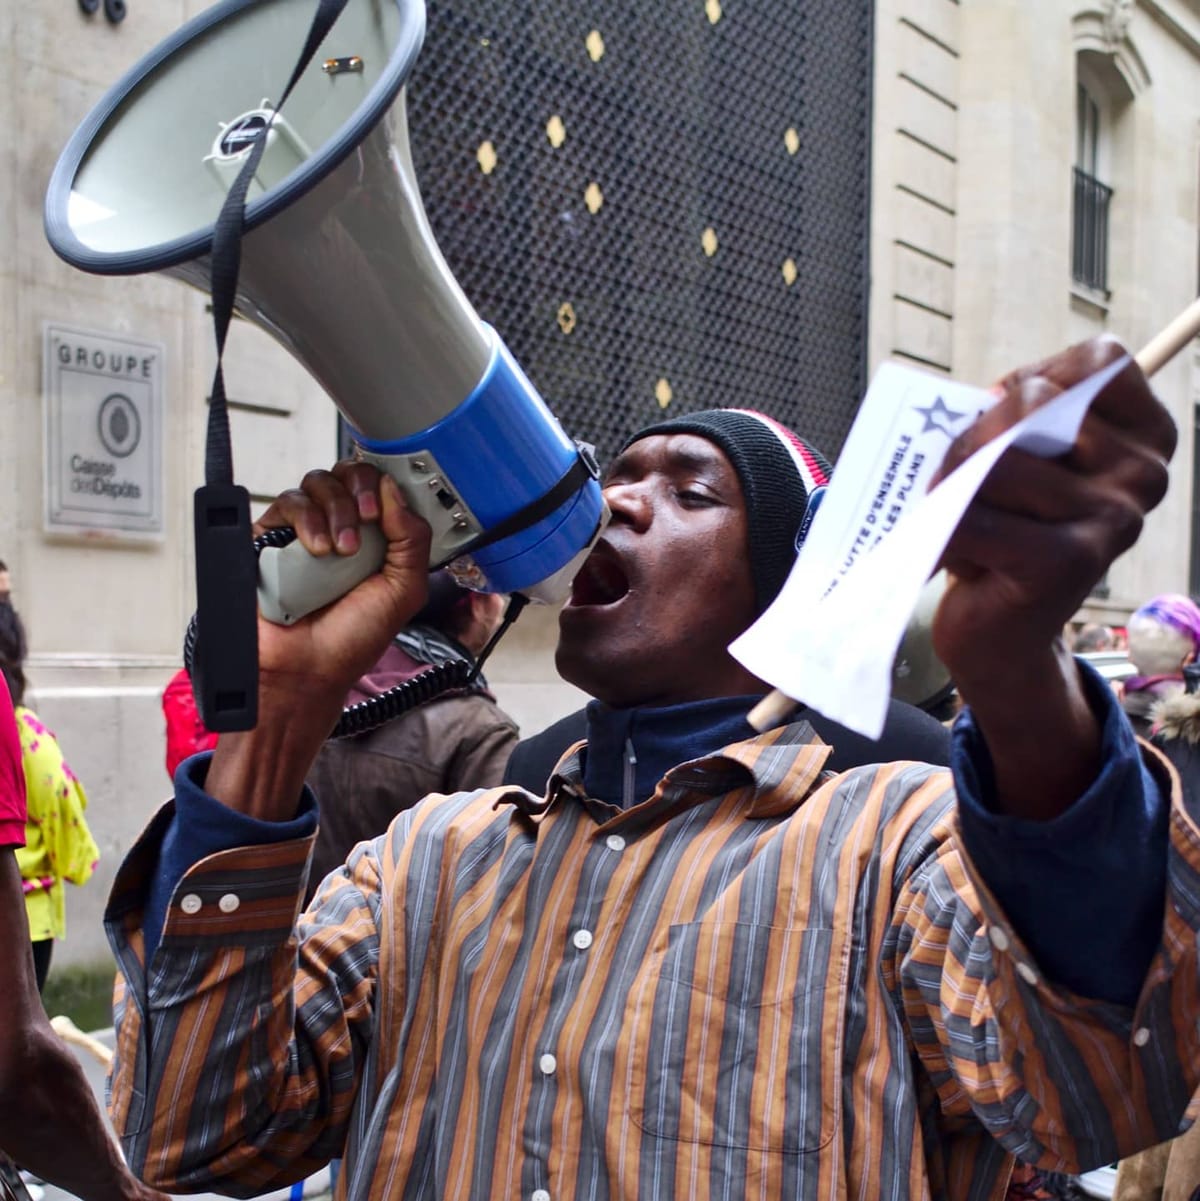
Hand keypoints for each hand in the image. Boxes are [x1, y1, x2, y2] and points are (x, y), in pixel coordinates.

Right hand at [206, 462, 431, 818]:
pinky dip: (307, 518)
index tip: (391, 504)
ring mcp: (306, 530)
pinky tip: (317, 548)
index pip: (384, 488)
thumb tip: (395, 490)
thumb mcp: (404, 591)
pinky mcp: (271, 535)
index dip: (389, 485)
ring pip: (320, 482)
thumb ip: (413, 539)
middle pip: (350, 474)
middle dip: (362, 490)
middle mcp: (343, 529)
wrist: (305, 670)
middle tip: (368, 518)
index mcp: (378, 539)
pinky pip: (288, 502)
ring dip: (337, 508)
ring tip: (341, 549)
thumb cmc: (351, 640)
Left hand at [929, 336, 1174, 816]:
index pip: (1099, 361)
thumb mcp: (1018, 456)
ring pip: (994, 458)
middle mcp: (1145, 476)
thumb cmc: (1001, 528)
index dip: (1032, 378)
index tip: (1008, 423)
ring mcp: (1113, 520)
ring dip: (950, 482)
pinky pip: (972, 514)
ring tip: (958, 518)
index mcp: (1147, 439)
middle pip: (1032, 402)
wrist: (997, 632)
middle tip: (961, 477)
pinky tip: (950, 550)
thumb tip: (993, 400)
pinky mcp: (1066, 562)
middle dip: (975, 432)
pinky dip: (939, 526)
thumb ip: (1018, 413)